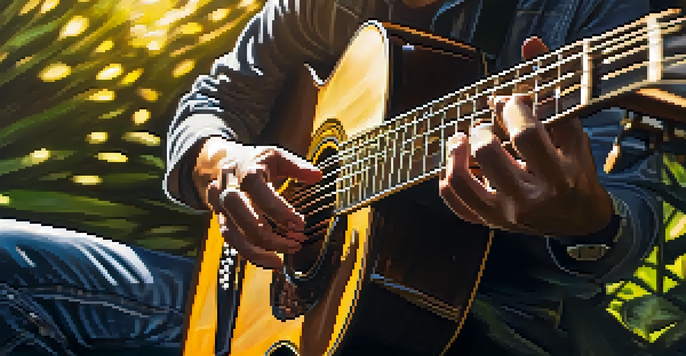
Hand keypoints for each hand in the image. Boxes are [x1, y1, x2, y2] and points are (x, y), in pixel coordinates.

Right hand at [193, 137, 321, 268]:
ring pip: (233, 233)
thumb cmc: (255, 161)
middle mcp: (228, 188)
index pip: (261, 194)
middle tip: (295, 244)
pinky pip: (230, 240)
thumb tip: (318, 175)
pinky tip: (269, 260)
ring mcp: (219, 205)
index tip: (301, 225)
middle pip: (244, 216)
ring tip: (281, 261)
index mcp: (246, 171)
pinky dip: (249, 253)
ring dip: (257, 251)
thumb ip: (296, 165)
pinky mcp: (218, 218)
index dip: (281, 212)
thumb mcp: (275, 156)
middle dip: (269, 236)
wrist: (219, 160)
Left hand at [438, 37, 612, 236]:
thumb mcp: (573, 135)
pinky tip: (454, 161)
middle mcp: (529, 199)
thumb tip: (529, 45)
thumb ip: (550, 93)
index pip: (525, 136)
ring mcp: (505, 214)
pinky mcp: (489, 223)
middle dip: (481, 131)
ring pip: (461, 182)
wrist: (578, 222)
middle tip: (484, 126)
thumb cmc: (575, 172)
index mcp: (557, 176)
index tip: (509, 104)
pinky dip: (447, 179)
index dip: (512, 110)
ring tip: (459, 139)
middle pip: (488, 155)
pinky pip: (455, 203)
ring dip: (454, 153)